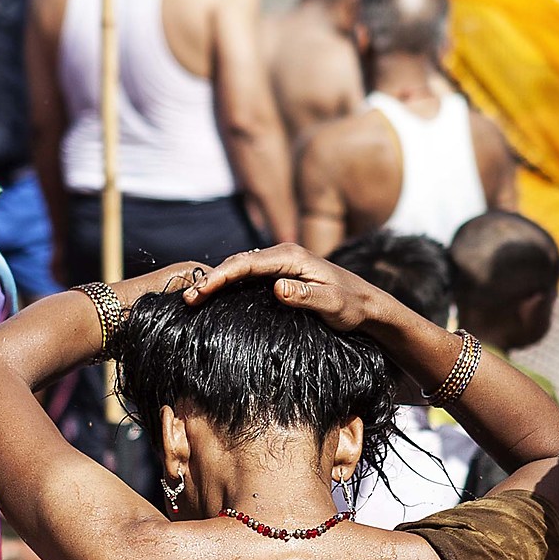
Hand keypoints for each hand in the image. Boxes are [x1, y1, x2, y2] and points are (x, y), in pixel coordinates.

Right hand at [180, 243, 376, 330]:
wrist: (369, 305)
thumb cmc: (353, 306)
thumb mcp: (332, 304)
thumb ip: (306, 295)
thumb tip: (276, 287)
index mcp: (291, 256)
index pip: (246, 263)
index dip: (219, 277)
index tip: (200, 293)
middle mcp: (284, 254)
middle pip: (238, 262)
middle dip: (211, 278)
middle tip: (188, 300)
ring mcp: (282, 262)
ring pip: (241, 267)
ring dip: (217, 280)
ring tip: (194, 299)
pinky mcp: (282, 273)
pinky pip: (249, 275)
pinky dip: (229, 283)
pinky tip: (217, 297)